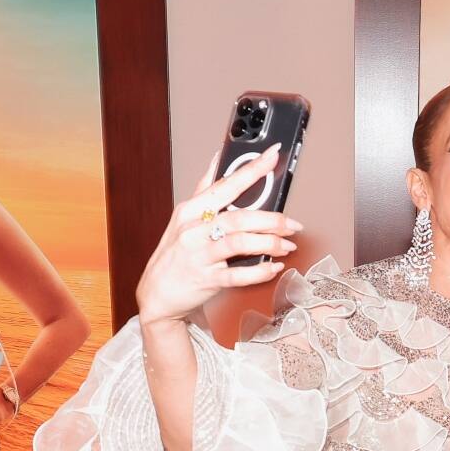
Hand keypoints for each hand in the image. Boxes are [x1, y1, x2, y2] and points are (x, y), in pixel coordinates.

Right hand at [136, 144, 301, 328]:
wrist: (156, 294)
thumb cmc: (174, 255)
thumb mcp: (183, 217)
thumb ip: (205, 188)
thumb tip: (218, 157)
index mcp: (191, 210)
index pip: (226, 184)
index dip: (252, 169)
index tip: (273, 155)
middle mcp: (193, 230)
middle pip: (239, 217)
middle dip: (272, 219)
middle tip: (293, 224)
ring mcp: (198, 255)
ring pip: (240, 242)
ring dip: (270, 243)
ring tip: (286, 245)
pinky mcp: (206, 279)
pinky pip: (238, 275)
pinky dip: (260, 271)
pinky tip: (273, 267)